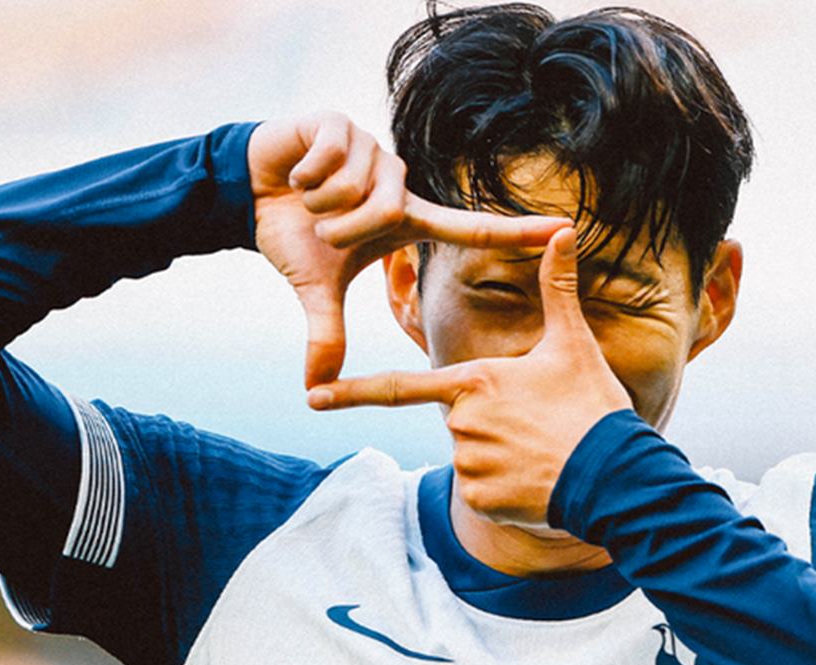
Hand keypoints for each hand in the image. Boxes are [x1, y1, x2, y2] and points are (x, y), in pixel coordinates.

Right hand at [247, 113, 569, 387]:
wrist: (249, 189)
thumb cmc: (294, 234)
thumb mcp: (316, 287)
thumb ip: (327, 334)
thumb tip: (315, 390)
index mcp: (407, 218)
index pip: (472, 228)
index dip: (518, 232)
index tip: (566, 229)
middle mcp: (400, 182)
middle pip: (384, 213)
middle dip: (340, 228)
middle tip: (321, 226)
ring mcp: (374, 149)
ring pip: (354, 188)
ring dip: (318, 202)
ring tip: (308, 196)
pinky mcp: (341, 124)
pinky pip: (328, 160)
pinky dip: (303, 174)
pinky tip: (297, 172)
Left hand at [306, 228, 632, 526]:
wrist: (616, 476)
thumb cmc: (591, 407)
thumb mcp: (573, 344)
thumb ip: (557, 289)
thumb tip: (563, 231)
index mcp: (472, 383)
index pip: (399, 388)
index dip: (352, 392)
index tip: (314, 397)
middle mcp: (461, 424)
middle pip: (458, 420)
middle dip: (489, 421)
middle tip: (535, 423)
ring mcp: (468, 465)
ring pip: (470, 456)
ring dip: (499, 454)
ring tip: (542, 450)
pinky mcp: (481, 500)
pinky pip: (482, 490)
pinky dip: (505, 487)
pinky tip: (537, 479)